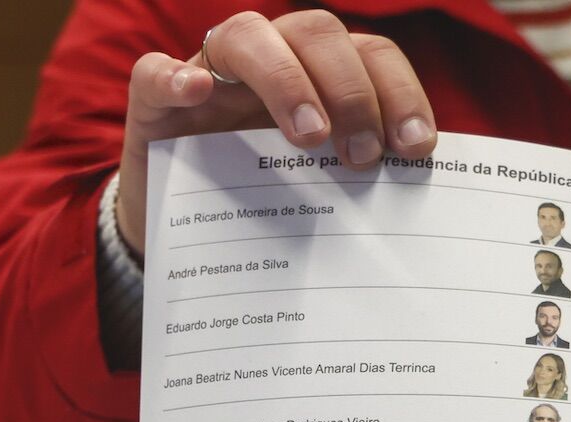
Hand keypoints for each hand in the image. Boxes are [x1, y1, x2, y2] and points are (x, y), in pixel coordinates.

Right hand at [114, 11, 437, 256]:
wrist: (187, 239)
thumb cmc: (269, 209)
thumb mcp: (322, 194)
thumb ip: (360, 183)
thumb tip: (416, 207)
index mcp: (322, 75)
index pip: (371, 54)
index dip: (399, 91)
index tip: (416, 148)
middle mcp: (271, 60)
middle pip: (318, 34)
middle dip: (351, 91)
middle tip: (362, 156)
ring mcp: (210, 73)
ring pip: (249, 36)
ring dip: (285, 78)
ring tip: (309, 135)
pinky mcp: (154, 102)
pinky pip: (155, 72)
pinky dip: (174, 77)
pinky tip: (194, 93)